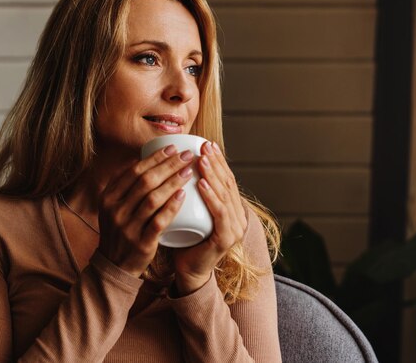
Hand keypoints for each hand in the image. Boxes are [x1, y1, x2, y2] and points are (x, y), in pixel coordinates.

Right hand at [97, 145, 194, 276]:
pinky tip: (183, 195)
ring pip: (153, 198)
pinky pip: (159, 221)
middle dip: (168, 165)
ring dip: (173, 182)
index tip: (173, 147)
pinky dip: (171, 206)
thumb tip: (145, 156)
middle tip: (187, 155)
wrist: (115, 265)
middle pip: (145, 181)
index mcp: (109, 197)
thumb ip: (126, 184)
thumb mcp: (114, 206)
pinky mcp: (141, 242)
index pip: (134, 171)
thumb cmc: (122, 229)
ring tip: (189, 171)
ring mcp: (127, 227)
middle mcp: (115, 210)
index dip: (155, 157)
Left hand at [172, 141, 247, 294]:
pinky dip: (211, 197)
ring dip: (212, 175)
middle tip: (204, 147)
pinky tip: (202, 184)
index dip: (218, 161)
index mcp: (232, 209)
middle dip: (215, 163)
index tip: (206, 144)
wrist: (187, 271)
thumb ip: (191, 193)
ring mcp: (235, 228)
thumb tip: (177, 164)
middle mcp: (238, 217)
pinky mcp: (226, 239)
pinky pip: (219, 213)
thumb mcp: (190, 211)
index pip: (227, 179)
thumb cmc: (185, 239)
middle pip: (227, 184)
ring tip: (201, 160)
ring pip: (224, 195)